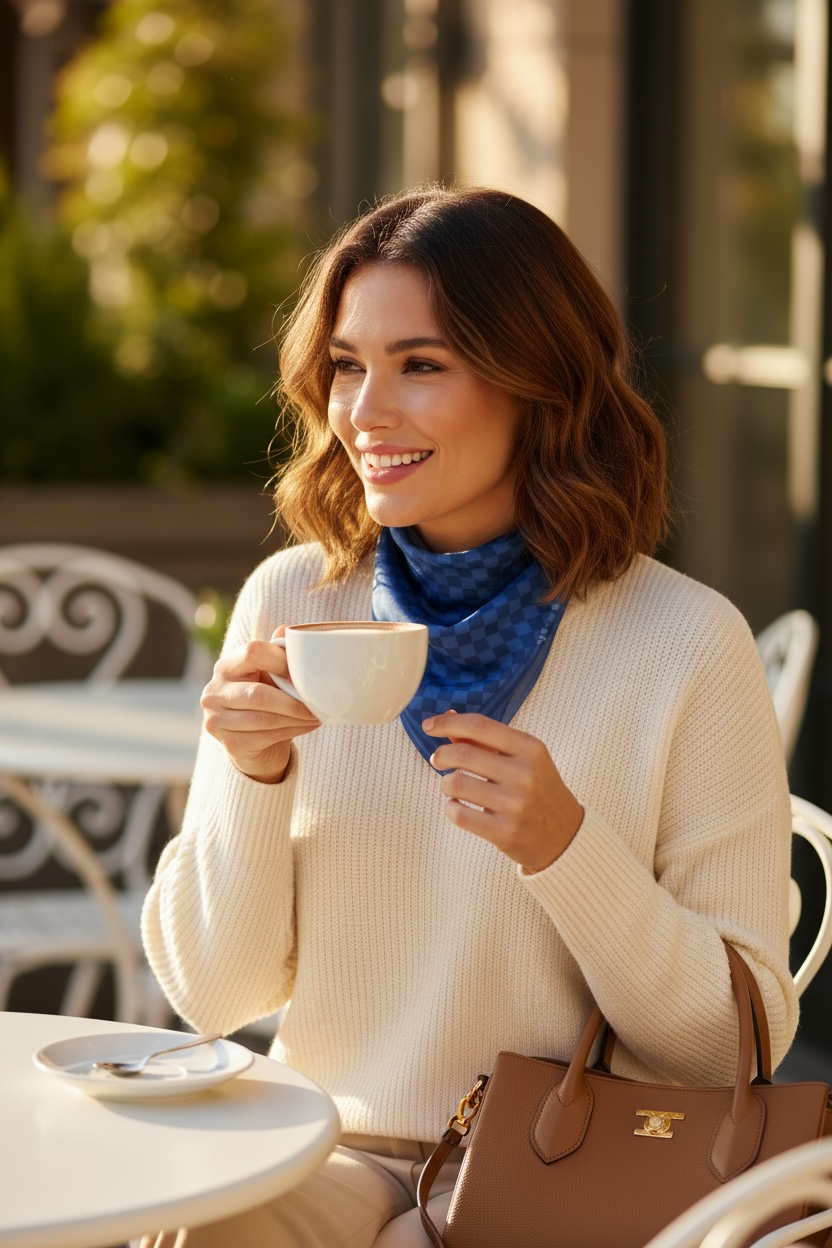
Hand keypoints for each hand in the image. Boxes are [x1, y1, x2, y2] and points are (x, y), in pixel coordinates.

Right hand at [201, 627, 319, 782]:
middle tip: (319, 704)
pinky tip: (307, 726)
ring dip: (297, 718)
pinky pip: (266, 736)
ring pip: (265, 719)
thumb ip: (277, 653)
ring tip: (317, 715)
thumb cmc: (264, 700)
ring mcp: (216, 720)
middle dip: (294, 701)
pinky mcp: (229, 744)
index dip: (282, 661)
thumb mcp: (269, 674)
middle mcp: (214, 691)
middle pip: (259, 694)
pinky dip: (292, 731)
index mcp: (225, 666)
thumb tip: (289, 630)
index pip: (252, 653)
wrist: (252, 742)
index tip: (306, 672)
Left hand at [423, 712, 582, 873]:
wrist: (566, 835)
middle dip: (441, 755)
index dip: (448, 723)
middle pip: (463, 755)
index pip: (480, 726)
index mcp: (531, 748)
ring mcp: (516, 805)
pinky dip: (451, 807)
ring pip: (456, 785)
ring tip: (453, 786)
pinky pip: (459, 814)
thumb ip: (486, 739)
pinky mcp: (505, 832)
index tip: (429, 725)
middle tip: (437, 760)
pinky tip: (459, 806)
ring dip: (446, 784)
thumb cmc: (539, 790)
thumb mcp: (522, 758)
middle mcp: (525, 774)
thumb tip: (449, 717)